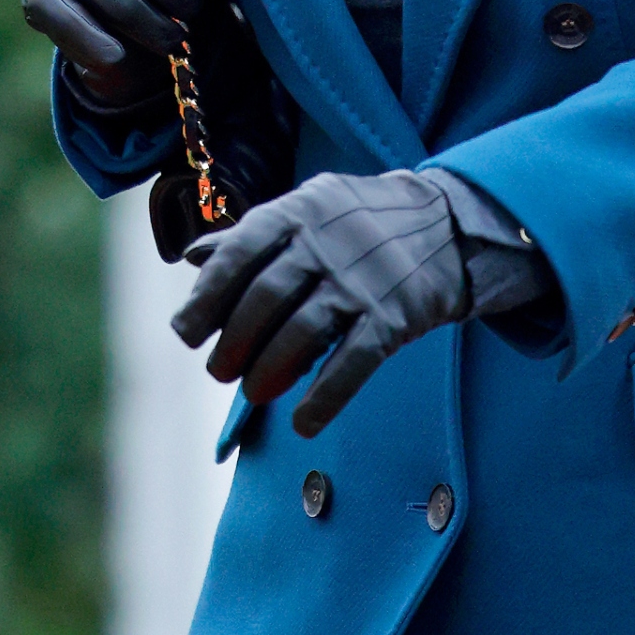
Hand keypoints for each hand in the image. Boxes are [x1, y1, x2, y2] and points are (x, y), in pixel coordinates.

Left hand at [172, 170, 472, 438]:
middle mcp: (326, 242)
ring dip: (268, 370)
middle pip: (265, 298)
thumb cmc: (359, 224)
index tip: (186, 334)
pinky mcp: (395, 316)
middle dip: (233, 342)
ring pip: (302, 332)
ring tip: (253, 392)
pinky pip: (353, 362)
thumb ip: (251, 237)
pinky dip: (325, 398)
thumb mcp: (306, 211)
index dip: (206, 297)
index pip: (239, 253)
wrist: (448, 227)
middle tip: (220, 372)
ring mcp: (362, 280)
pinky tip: (303, 423)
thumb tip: (191, 258)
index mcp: (297, 212)